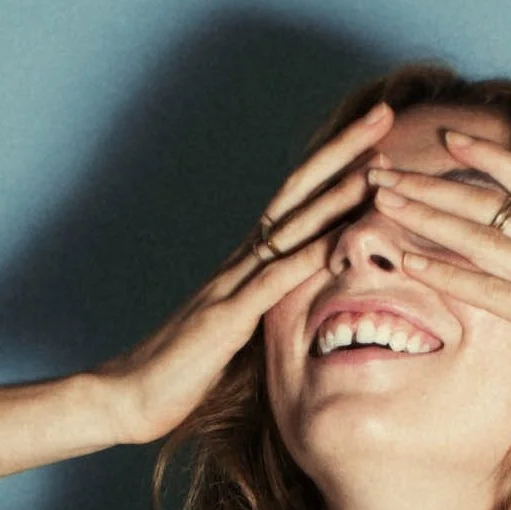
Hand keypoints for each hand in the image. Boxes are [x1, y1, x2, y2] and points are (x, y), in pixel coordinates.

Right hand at [93, 103, 395, 442]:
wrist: (127, 397)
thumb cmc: (183, 372)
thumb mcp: (238, 335)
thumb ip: (268, 311)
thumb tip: (305, 303)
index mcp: (246, 266)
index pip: (296, 202)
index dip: (334, 166)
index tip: (374, 136)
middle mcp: (240, 263)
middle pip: (297, 193)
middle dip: (341, 152)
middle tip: (383, 112)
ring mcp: (231, 286)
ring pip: (290, 228)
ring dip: (335, 194)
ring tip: (376, 163)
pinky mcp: (225, 320)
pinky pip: (272, 283)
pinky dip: (307, 258)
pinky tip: (338, 239)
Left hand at [363, 130, 510, 416]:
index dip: (492, 162)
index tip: (453, 143)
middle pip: (493, 205)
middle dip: (434, 185)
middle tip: (385, 167)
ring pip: (483, 236)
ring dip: (425, 215)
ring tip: (379, 194)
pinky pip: (491, 291)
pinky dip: (444, 273)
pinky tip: (405, 260)